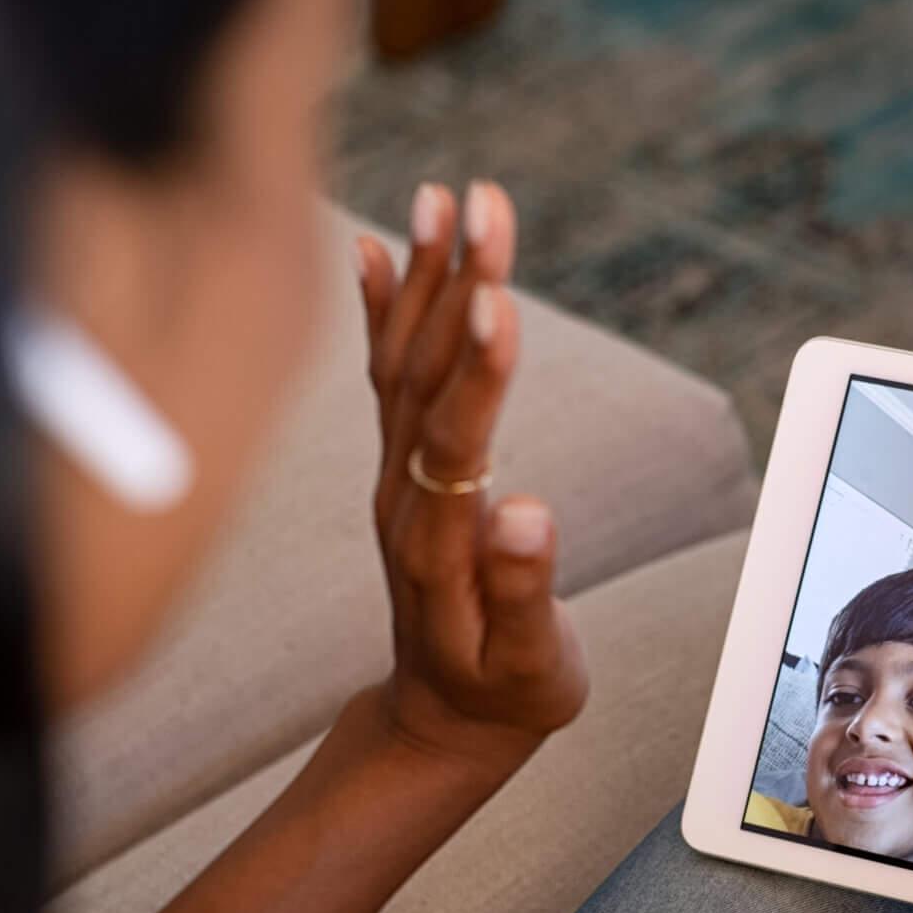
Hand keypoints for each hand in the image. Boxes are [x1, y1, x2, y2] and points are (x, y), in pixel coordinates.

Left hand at [355, 181, 587, 757]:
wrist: (444, 719)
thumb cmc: (507, 695)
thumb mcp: (532, 666)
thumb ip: (526, 593)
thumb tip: (527, 511)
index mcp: (441, 544)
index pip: (457, 442)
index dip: (479, 373)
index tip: (498, 301)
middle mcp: (405, 498)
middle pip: (428, 377)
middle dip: (458, 284)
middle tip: (485, 200)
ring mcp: (395, 479)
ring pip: (405, 363)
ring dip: (426, 275)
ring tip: (445, 194)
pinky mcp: (401, 468)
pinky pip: (384, 377)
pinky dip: (381, 310)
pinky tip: (380, 247)